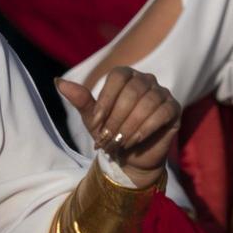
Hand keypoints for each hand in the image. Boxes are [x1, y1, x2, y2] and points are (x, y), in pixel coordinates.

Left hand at [57, 67, 179, 187]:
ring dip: (130, 126)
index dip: (106, 100)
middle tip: (107, 139)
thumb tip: (58, 81)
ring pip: (147, 103)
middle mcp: (145, 79)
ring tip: (119, 144)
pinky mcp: (173, 109)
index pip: (117, 77)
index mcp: (125, 75)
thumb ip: (80, 99)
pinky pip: (162, 113)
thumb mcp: (93, 118)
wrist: (130, 157)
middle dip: (117, 118)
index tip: (96, 124)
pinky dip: (146, 129)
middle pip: (132, 91)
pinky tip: (134, 141)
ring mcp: (162, 92)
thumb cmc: (110, 132)